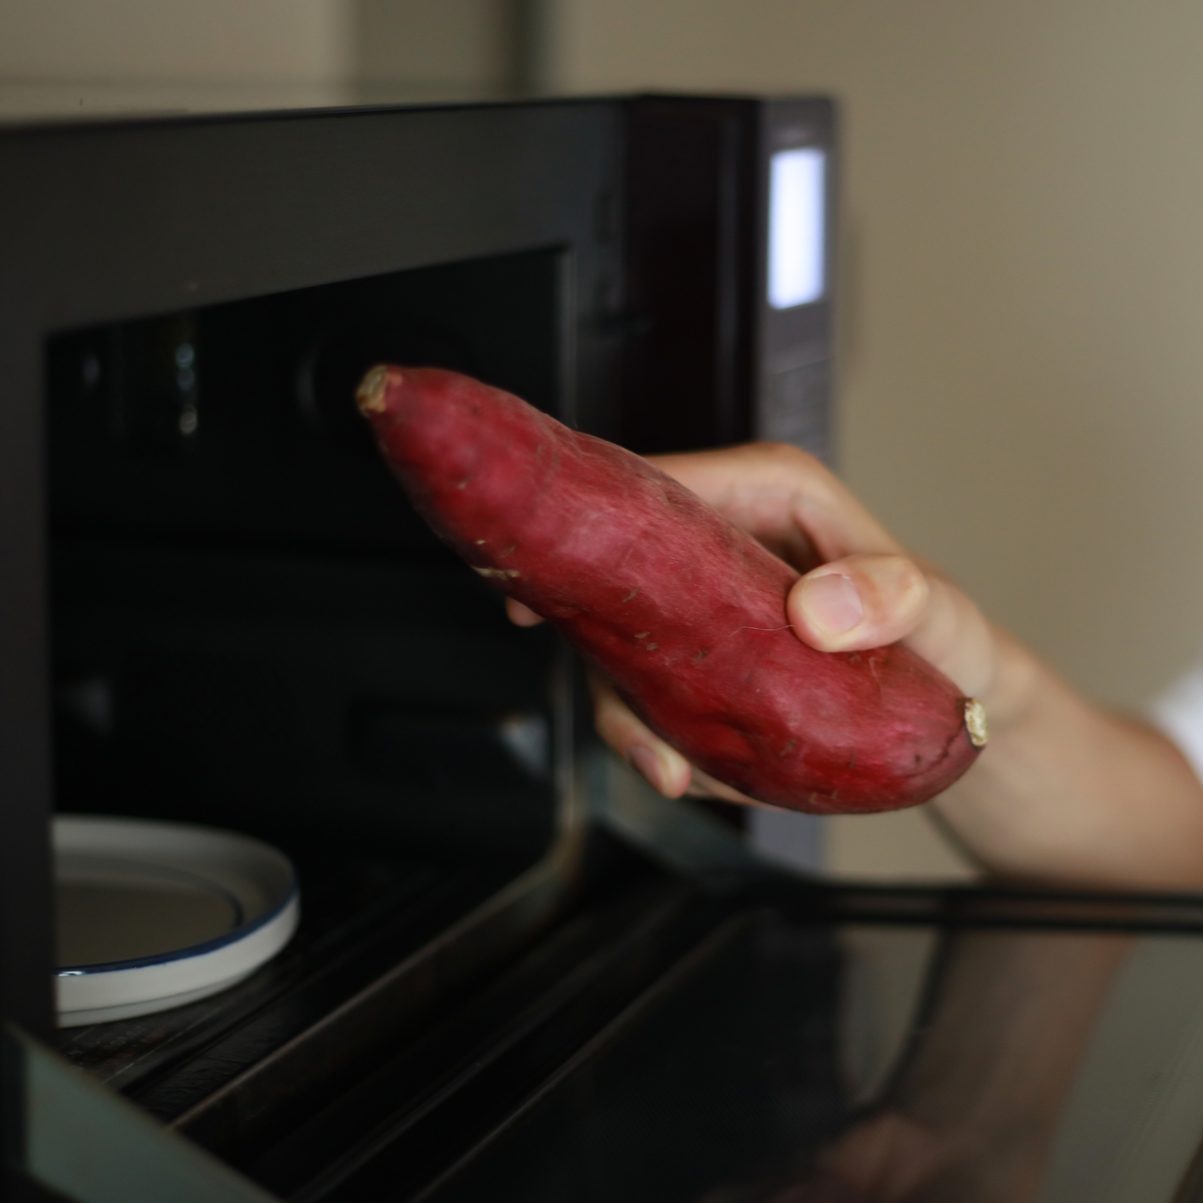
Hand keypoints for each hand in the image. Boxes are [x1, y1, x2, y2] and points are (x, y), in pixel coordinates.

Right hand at [508, 442, 1030, 804]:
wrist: (959, 713)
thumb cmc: (954, 645)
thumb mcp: (944, 618)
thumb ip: (898, 596)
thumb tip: (816, 607)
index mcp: (768, 494)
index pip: (656, 487)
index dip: (590, 529)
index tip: (545, 588)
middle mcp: (723, 543)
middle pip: (621, 582)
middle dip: (607, 663)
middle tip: (637, 737)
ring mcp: (707, 607)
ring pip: (624, 652)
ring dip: (636, 721)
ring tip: (684, 775)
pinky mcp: (704, 660)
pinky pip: (654, 699)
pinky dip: (668, 745)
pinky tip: (708, 772)